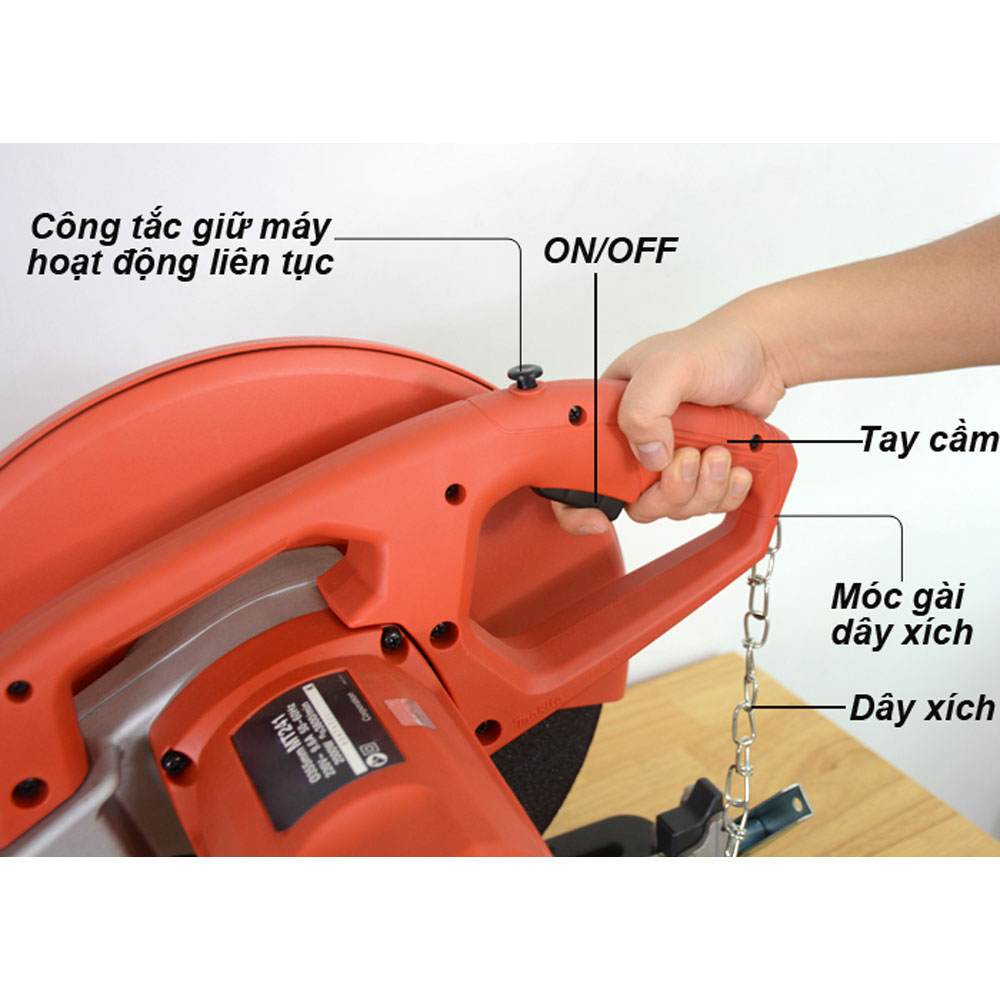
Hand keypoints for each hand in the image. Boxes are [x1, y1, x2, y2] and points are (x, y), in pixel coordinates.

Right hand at [553, 298, 789, 534]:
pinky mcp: (703, 471)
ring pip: (675, 507)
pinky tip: (734, 467)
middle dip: (669, 491)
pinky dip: (726, 493)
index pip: (586, 469)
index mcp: (615, 414)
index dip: (590, 497)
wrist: (764, 354)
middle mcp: (640, 441)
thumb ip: (644, 409)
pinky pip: (707, 505)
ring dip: (703, 489)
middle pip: (637, 501)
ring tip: (718, 453)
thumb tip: (648, 456)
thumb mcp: (668, 366)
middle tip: (689, 459)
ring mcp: (672, 459)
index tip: (612, 503)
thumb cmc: (714, 348)